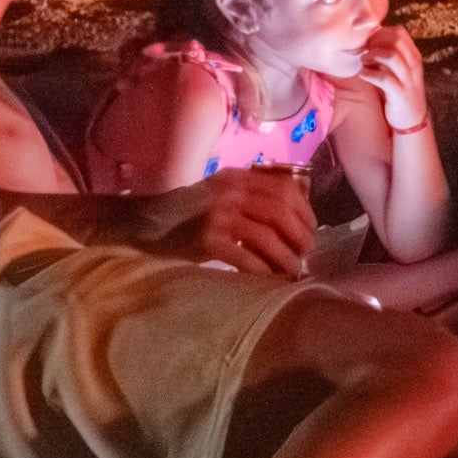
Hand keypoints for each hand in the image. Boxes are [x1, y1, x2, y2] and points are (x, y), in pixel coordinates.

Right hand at [135, 170, 316, 276]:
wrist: (145, 224)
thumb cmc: (189, 214)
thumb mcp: (221, 194)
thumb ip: (252, 197)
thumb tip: (295, 221)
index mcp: (237, 177)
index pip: (284, 189)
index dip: (304, 212)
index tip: (311, 231)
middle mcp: (229, 192)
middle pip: (280, 212)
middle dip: (299, 236)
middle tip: (306, 255)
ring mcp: (217, 214)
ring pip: (266, 236)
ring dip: (285, 257)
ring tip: (292, 270)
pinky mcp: (206, 239)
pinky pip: (244, 256)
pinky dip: (261, 269)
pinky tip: (268, 279)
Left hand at [355, 23, 430, 131]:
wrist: (411, 118)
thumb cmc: (399, 90)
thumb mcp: (397, 69)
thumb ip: (387, 55)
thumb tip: (366, 40)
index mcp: (413, 56)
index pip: (399, 33)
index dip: (380, 33)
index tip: (368, 42)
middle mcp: (413, 65)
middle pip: (396, 40)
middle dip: (375, 42)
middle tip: (364, 50)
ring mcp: (408, 79)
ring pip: (392, 57)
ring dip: (372, 56)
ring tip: (363, 61)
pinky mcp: (400, 94)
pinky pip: (384, 79)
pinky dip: (369, 74)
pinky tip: (363, 75)